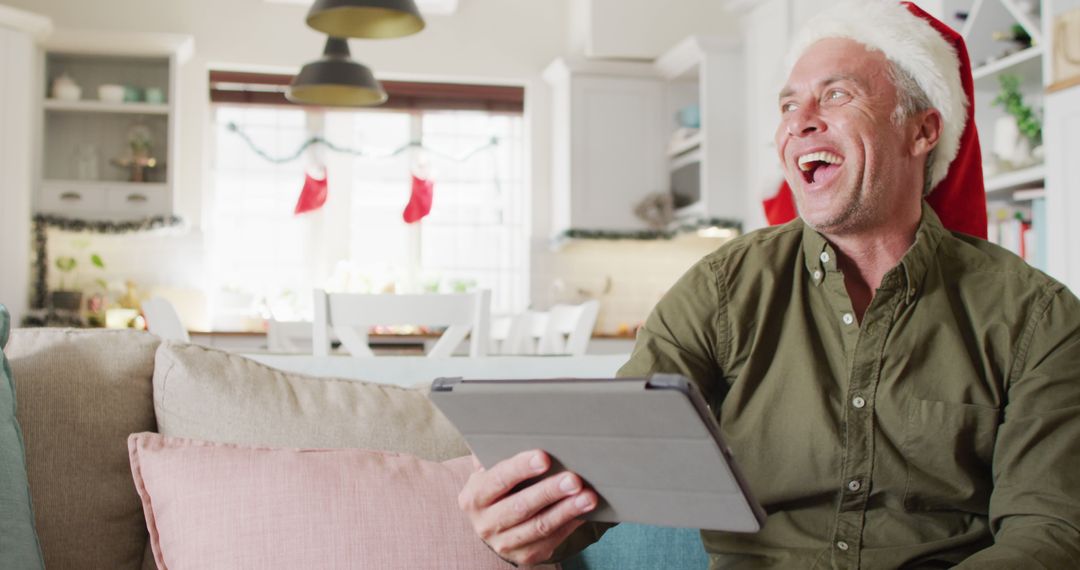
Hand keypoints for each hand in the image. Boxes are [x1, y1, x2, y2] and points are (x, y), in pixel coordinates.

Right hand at [458, 450, 597, 566]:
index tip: (544, 457)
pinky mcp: (525, 555)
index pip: (498, 479)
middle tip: (574, 479)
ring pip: (539, 527)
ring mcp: (504, 543)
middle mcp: (485, 523)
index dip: (521, 468)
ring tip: (588, 497)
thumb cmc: (498, 486)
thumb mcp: (489, 470)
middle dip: (549, 492)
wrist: (493, 524)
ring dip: (567, 510)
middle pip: (520, 506)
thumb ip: (497, 452)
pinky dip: (570, 524)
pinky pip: (551, 540)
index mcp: (474, 496)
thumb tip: (522, 426)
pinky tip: (584, 512)